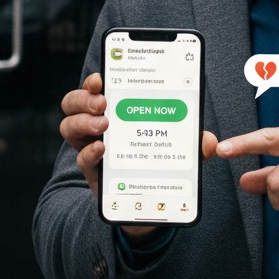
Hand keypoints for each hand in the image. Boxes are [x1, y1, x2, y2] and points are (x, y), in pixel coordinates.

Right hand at [59, 72, 217, 238]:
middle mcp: (98, 124)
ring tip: (103, 125)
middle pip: (74, 102)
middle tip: (103, 102)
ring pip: (69, 127)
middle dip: (84, 97)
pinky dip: (88, 152)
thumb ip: (194, 144)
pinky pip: (80, 157)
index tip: (102, 78)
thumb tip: (209, 141)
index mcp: (117, 109)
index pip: (97, 87)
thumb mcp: (180, 150)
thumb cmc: (160, 161)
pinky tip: (100, 149)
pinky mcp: (92, 170)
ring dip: (82, 121)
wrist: (149, 201)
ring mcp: (91, 146)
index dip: (95, 80)